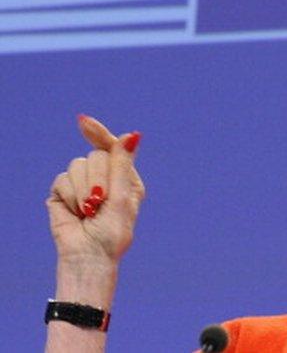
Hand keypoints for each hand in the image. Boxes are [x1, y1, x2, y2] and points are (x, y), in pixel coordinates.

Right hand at [47, 116, 145, 267]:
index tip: (82, 121)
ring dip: (84, 190)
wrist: (89, 256)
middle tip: (101, 201)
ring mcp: (82, 184)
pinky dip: (70, 196)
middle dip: (99, 178)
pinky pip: (62, 179)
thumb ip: (122, 164)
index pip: (112, 147)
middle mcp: (105, 177)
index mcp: (125, 177)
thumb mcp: (122, 196)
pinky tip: (76, 212)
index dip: (98, 132)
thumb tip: (131, 134)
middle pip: (96, 155)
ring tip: (89, 211)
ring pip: (77, 165)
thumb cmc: (112, 232)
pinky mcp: (62, 192)